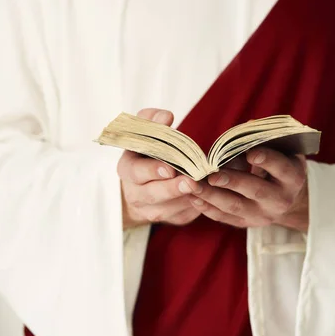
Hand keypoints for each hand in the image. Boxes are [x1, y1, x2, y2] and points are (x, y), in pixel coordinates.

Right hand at [118, 108, 202, 229]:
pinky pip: (184, 215)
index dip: (152, 170)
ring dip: (188, 198)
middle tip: (191, 182)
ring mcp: (152, 209)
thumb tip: (166, 117)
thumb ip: (152, 121)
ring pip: (170, 208)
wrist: (143, 184)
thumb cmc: (147, 151)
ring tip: (204, 187)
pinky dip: (196, 207)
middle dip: (173, 188)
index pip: (136, 172)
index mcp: (127, 169)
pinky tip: (207, 195)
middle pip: (154, 194)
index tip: (169, 168)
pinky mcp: (171, 218)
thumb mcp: (144, 132)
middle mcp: (136, 193)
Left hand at [189, 148, 308, 232]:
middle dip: (232, 182)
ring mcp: (262, 214)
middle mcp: (280, 200)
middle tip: (212, 175)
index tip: (250, 153)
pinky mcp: (246, 222)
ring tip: (192, 185)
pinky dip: (207, 208)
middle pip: (255, 191)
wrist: (285, 198)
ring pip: (235, 206)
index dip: (267, 160)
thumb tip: (247, 126)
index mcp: (293, 177)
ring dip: (211, 196)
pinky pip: (224, 217)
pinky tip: (193, 197)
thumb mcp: (282, 150)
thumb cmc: (280, 164)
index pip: (280, 168)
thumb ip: (266, 139)